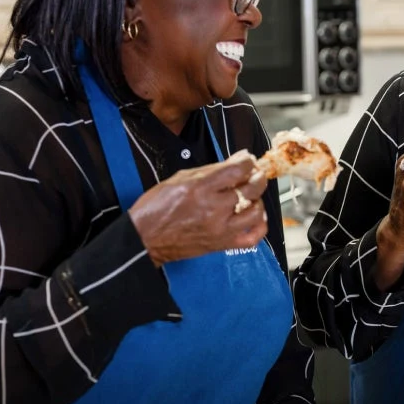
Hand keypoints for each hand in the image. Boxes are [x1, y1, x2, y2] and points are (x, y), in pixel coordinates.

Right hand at [128, 150, 267, 265]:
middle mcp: (214, 209)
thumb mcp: (180, 178)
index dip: (248, 161)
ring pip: (256, 211)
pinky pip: (253, 237)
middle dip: (257, 176)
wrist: (145, 238)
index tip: (247, 159)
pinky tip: (253, 216)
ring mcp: (220, 229)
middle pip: (252, 188)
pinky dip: (258, 225)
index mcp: (201, 188)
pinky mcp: (222, 244)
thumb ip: (212, 170)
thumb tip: (237, 160)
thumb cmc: (157, 208)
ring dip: (258, 199)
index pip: (238, 170)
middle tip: (254, 174)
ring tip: (250, 195)